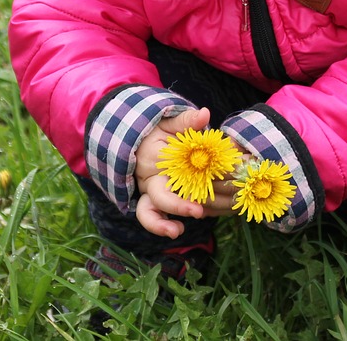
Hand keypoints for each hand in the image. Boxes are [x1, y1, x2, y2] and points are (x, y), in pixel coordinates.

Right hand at [133, 107, 216, 236]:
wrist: (138, 142)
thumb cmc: (159, 131)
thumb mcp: (169, 122)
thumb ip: (186, 121)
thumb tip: (204, 114)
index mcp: (154, 156)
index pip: (170, 166)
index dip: (190, 171)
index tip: (208, 178)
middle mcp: (148, 177)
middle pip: (158, 195)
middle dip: (177, 206)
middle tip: (198, 212)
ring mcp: (148, 192)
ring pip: (147, 211)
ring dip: (161, 224)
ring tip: (177, 231)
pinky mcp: (152, 201)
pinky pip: (151, 216)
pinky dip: (160, 225)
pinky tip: (177, 230)